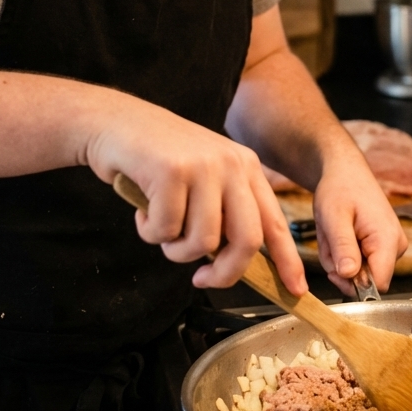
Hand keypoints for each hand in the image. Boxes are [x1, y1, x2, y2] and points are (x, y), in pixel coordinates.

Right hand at [85, 93, 306, 294]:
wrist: (116, 122)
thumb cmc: (157, 159)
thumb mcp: (205, 177)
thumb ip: (224, 212)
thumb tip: (235, 263)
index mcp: (246, 167)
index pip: (275, 222)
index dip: (287, 260)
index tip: (295, 289)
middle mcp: (232, 164)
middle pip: (247, 241)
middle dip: (224, 273)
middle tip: (202, 280)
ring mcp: (203, 166)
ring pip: (203, 242)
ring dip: (174, 249)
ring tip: (160, 227)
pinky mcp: (171, 171)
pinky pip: (166, 230)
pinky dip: (149, 231)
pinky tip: (142, 210)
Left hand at [311, 147, 406, 294]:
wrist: (345, 172)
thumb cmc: (340, 188)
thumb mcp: (334, 218)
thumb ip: (343, 247)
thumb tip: (349, 276)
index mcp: (388, 240)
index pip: (378, 285)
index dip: (353, 284)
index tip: (334, 267)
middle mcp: (396, 246)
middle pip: (367, 281)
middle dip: (341, 268)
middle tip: (329, 241)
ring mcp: (391, 247)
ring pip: (360, 273)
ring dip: (339, 259)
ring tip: (334, 234)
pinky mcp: (383, 247)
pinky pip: (360, 264)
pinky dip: (343, 254)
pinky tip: (340, 235)